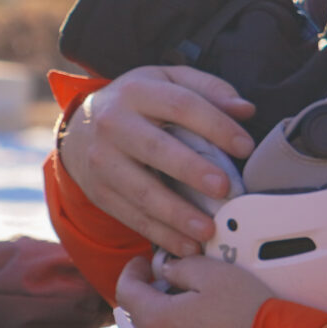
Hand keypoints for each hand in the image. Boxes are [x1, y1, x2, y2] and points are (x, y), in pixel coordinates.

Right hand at [58, 65, 255, 257]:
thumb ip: (208, 90)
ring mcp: (103, 161)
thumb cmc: (139, 104)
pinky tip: (187, 246)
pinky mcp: (100, 193)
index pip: (181, 105)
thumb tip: (245, 110)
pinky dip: (162, 235)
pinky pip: (133, 217)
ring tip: (208, 230)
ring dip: (177, 215)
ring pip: (142, 191)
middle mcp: (114, 124)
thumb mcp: (168, 82)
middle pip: (156, 148)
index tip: (246, 147)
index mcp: (137, 91)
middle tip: (224, 189)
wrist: (80, 128)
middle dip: (192, 171)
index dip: (216, 125)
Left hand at [117, 253, 273, 327]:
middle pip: (139, 319)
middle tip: (176, 290)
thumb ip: (180, 267)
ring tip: (193, 320)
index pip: (125, 290)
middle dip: (151, 300)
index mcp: (156, 320)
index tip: (143, 265)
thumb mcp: (217, 275)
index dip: (132, 272)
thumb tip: (164, 270)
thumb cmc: (249, 318)